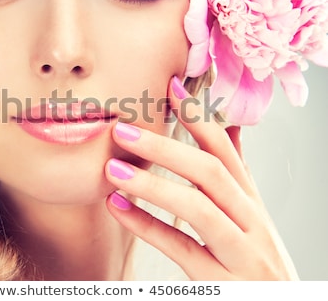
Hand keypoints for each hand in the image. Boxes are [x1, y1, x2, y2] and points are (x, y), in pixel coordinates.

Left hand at [105, 76, 298, 279]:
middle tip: (123, 130)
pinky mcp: (224, 284)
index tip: (170, 88)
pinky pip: (182, 249)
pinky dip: (147, 226)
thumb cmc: (256, 257)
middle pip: (210, 173)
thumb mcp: (251, 214)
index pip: (225, 150)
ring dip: (153, 185)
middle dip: (166, 148)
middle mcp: (251, 221)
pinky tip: (118, 207)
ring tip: (113, 169)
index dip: (199, 117)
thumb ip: (237, 174)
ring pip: (198, 209)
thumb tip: (231, 129)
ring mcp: (241, 253)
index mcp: (251, 201)